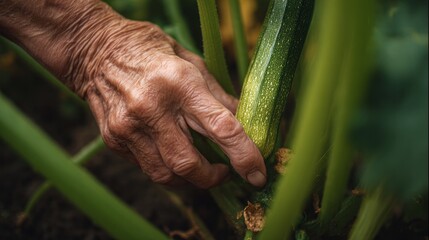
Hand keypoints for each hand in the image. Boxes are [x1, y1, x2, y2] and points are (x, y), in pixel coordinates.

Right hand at [73, 20, 265, 187]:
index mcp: (179, 83)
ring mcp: (128, 127)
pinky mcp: (114, 140)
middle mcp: (151, 108)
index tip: (257, 174)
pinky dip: (167, 169)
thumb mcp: (193, 63)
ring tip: (200, 168)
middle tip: (224, 172)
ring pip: (166, 175)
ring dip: (190, 180)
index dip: (245, 156)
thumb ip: (219, 98)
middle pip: (189, 164)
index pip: (221, 128)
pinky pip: (147, 168)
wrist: (97, 51)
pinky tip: (171, 154)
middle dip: (213, 178)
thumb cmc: (152, 53)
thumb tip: (245, 126)